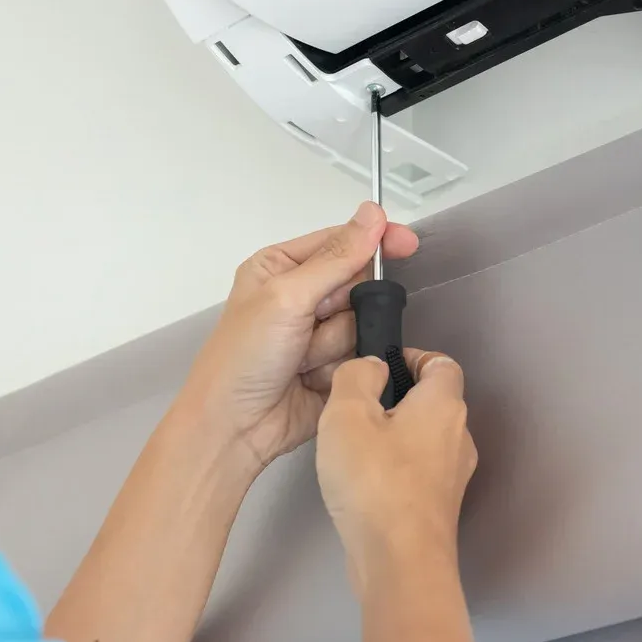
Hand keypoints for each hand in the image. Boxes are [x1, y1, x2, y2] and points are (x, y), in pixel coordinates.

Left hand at [182, 203, 418, 471]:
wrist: (234, 429)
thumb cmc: (246, 355)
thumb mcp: (287, 297)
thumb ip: (336, 258)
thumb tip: (373, 212)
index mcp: (281, 266)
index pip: (340, 241)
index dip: (374, 242)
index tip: (407, 244)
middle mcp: (301, 295)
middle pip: (357, 285)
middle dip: (343, 307)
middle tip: (315, 323)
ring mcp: (318, 333)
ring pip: (362, 323)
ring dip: (335, 344)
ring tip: (302, 362)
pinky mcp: (334, 366)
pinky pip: (361, 356)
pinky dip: (340, 368)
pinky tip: (312, 380)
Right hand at [316, 352, 476, 594]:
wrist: (400, 563)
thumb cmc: (374, 481)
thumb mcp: (347, 414)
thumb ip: (356, 377)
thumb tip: (372, 368)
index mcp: (445, 405)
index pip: (442, 363)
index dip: (413, 358)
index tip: (380, 367)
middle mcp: (459, 436)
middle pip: (434, 403)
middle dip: (398, 400)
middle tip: (358, 409)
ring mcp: (454, 476)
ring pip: (426, 440)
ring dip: (395, 437)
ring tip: (355, 448)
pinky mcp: (441, 508)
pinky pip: (419, 473)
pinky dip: (396, 470)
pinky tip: (364, 484)